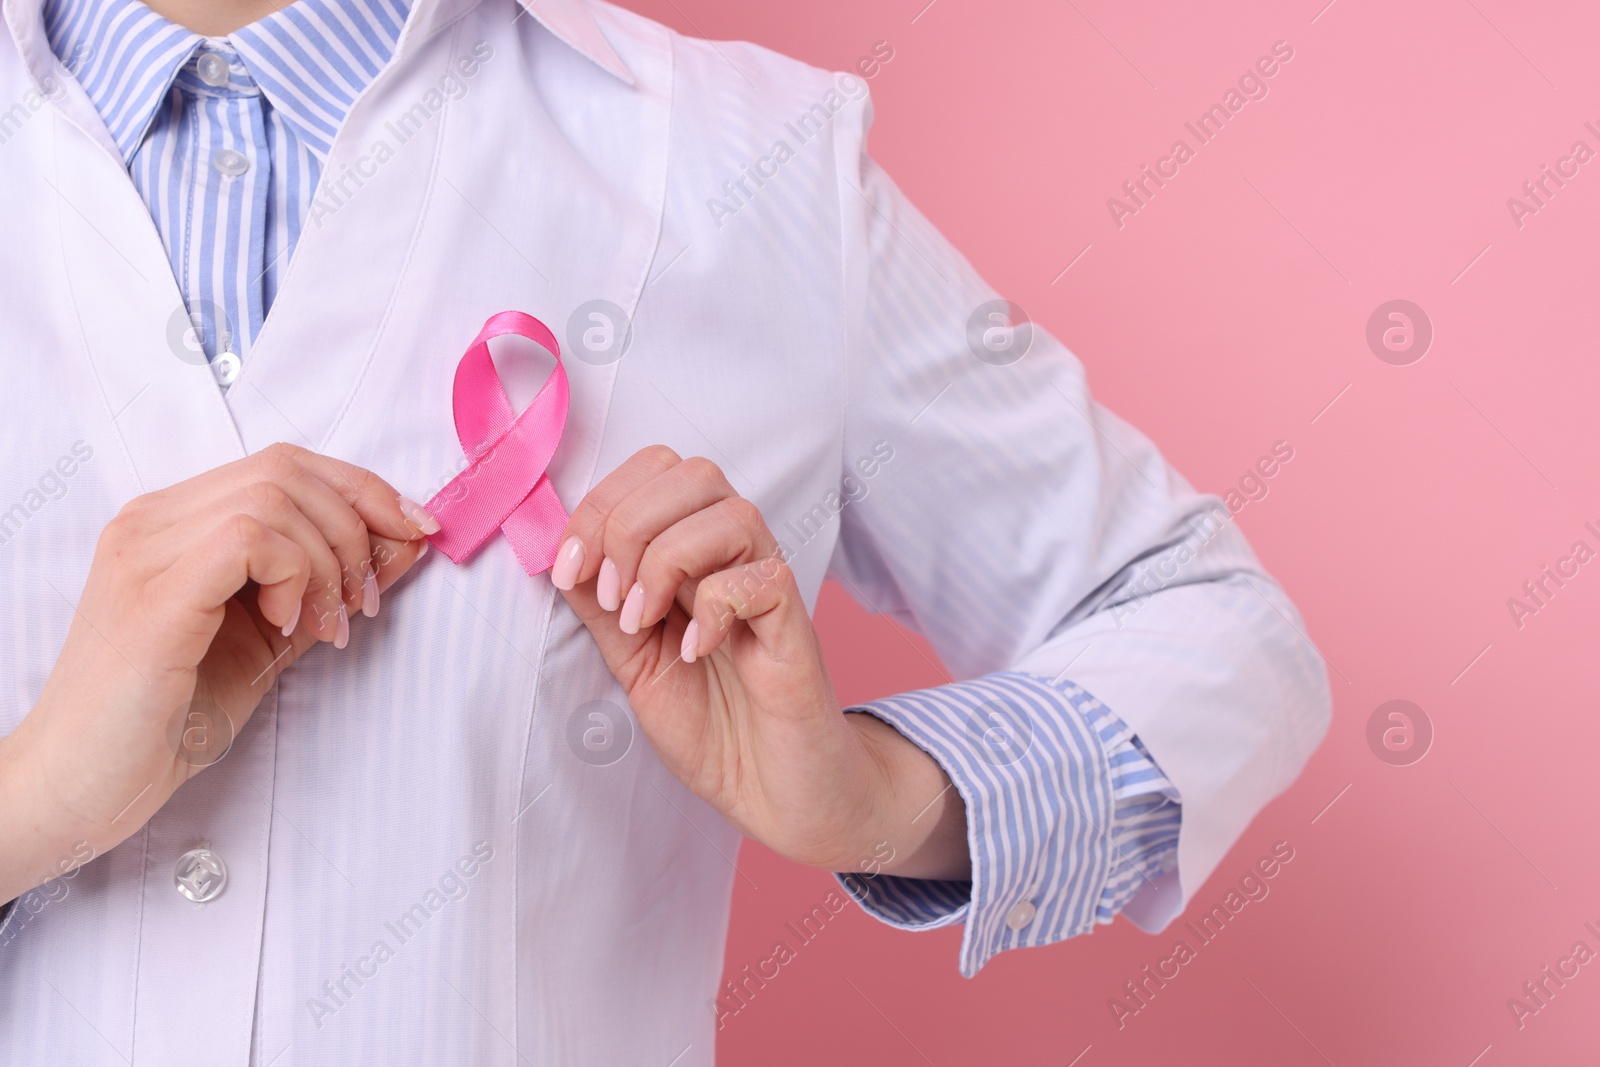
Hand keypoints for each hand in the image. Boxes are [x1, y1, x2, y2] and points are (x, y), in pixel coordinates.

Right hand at [0, 443, 435, 902]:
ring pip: (275, 497)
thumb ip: (330, 586)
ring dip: (329, 561)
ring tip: (327, 626)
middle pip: (288, 469)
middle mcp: (153, 520)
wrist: (82, 785)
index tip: (414, 532)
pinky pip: (249, 538)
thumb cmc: (167, 718)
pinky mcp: (153, 593)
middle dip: (357, 526)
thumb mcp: (275, 638)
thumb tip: (404, 543)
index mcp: (175, 522)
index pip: (284, 464)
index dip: (362, 489)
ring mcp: (145, 550)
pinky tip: (289, 626)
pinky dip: (295, 575)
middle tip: (364, 602)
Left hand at [551, 446, 968, 878]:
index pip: (652, 471)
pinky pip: (763, 579)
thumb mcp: (631, 660)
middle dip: (628, 524)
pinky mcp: (796, 627)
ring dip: (668, 559)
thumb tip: (555, 552)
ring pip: (732, 512)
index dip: (599, 505)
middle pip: (691, 473)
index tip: (569, 572)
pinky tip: (696, 650)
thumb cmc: (711, 724)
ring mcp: (768, 587)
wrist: (771, 792)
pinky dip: (714, 607)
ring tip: (645, 621)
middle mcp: (734, 556)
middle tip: (612, 599)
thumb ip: (599, 606)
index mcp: (692, 551)